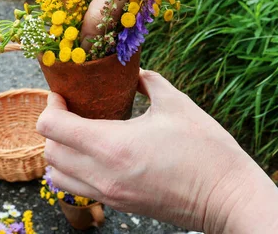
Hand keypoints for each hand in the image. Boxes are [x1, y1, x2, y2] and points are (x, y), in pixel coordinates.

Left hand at [36, 70, 277, 232]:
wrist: (227, 197)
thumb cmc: (206, 148)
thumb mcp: (176, 103)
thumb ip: (147, 81)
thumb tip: (134, 72)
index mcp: (112, 145)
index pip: (52, 127)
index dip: (52, 105)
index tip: (64, 93)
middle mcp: (102, 174)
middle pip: (49, 152)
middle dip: (52, 127)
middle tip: (71, 110)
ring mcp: (109, 193)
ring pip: (58, 175)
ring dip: (59, 152)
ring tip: (79, 134)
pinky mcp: (118, 204)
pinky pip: (77, 189)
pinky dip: (73, 171)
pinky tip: (94, 154)